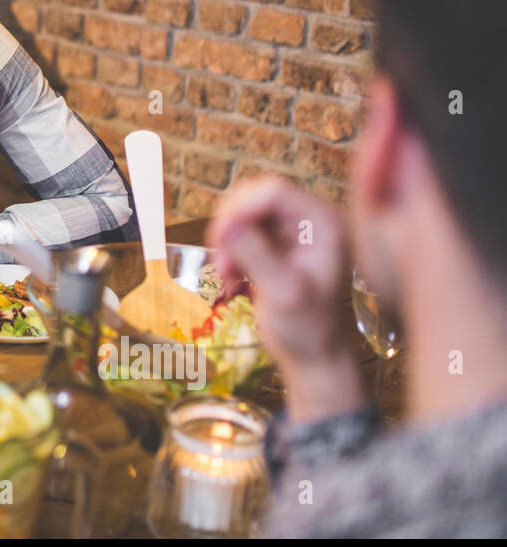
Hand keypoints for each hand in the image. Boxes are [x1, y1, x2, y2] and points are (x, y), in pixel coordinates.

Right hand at [207, 176, 364, 421]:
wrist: (311, 354)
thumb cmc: (306, 329)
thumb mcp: (282, 293)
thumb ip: (256, 255)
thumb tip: (226, 225)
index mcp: (324, 224)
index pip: (274, 191)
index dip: (241, 210)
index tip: (222, 242)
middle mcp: (311, 219)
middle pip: (254, 196)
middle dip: (230, 227)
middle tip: (223, 263)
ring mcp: (292, 230)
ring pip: (243, 211)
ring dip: (226, 241)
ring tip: (228, 275)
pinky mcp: (276, 242)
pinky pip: (240, 230)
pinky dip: (228, 251)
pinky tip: (233, 278)